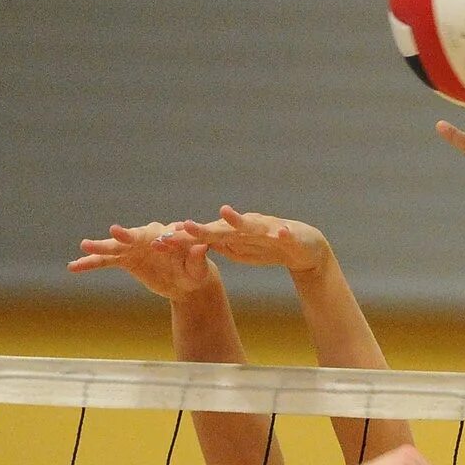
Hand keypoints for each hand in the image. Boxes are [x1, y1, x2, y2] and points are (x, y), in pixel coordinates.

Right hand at [68, 222, 216, 300]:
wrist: (185, 283)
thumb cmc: (195, 273)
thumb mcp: (197, 270)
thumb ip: (197, 259)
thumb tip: (201, 247)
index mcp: (167, 235)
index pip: (159, 233)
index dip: (153, 235)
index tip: (155, 239)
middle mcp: (147, 237)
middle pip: (132, 236)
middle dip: (123, 235)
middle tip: (114, 232)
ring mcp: (133, 247)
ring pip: (114, 247)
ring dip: (100, 247)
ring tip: (84, 246)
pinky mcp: (125, 259)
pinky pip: (105, 261)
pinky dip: (90, 263)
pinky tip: (73, 267)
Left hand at [174, 206, 330, 275]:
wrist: (305, 246)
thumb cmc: (269, 247)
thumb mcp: (240, 251)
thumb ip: (219, 246)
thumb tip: (193, 247)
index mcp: (232, 235)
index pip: (202, 237)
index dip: (183, 240)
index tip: (159, 243)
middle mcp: (245, 227)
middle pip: (220, 229)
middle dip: (202, 229)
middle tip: (182, 226)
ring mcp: (266, 228)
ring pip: (250, 225)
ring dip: (239, 219)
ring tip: (225, 212)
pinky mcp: (288, 235)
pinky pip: (284, 234)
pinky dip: (282, 233)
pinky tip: (280, 233)